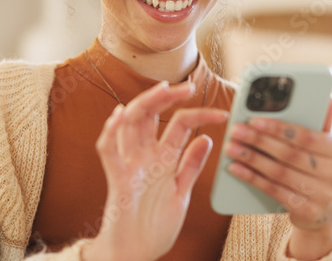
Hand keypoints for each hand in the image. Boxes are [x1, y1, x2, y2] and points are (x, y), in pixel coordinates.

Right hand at [83, 81, 228, 260]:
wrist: (135, 255)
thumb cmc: (155, 227)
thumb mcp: (181, 194)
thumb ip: (190, 167)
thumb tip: (208, 139)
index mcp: (163, 159)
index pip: (180, 125)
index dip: (199, 114)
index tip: (222, 112)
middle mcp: (145, 157)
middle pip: (150, 115)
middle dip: (166, 96)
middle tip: (186, 86)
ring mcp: (129, 166)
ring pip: (130, 125)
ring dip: (144, 104)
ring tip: (162, 90)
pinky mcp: (117, 181)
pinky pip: (108, 152)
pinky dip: (110, 132)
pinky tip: (119, 116)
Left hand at [224, 93, 331, 259]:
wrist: (330, 211)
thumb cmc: (322, 168)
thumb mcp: (327, 146)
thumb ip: (322, 122)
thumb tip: (328, 97)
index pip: (306, 136)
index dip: (279, 128)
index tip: (254, 120)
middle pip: (289, 154)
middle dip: (259, 141)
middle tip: (236, 131)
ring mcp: (322, 195)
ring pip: (279, 173)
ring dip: (251, 159)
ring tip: (232, 148)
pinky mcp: (307, 211)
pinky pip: (274, 191)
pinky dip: (252, 178)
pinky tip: (236, 168)